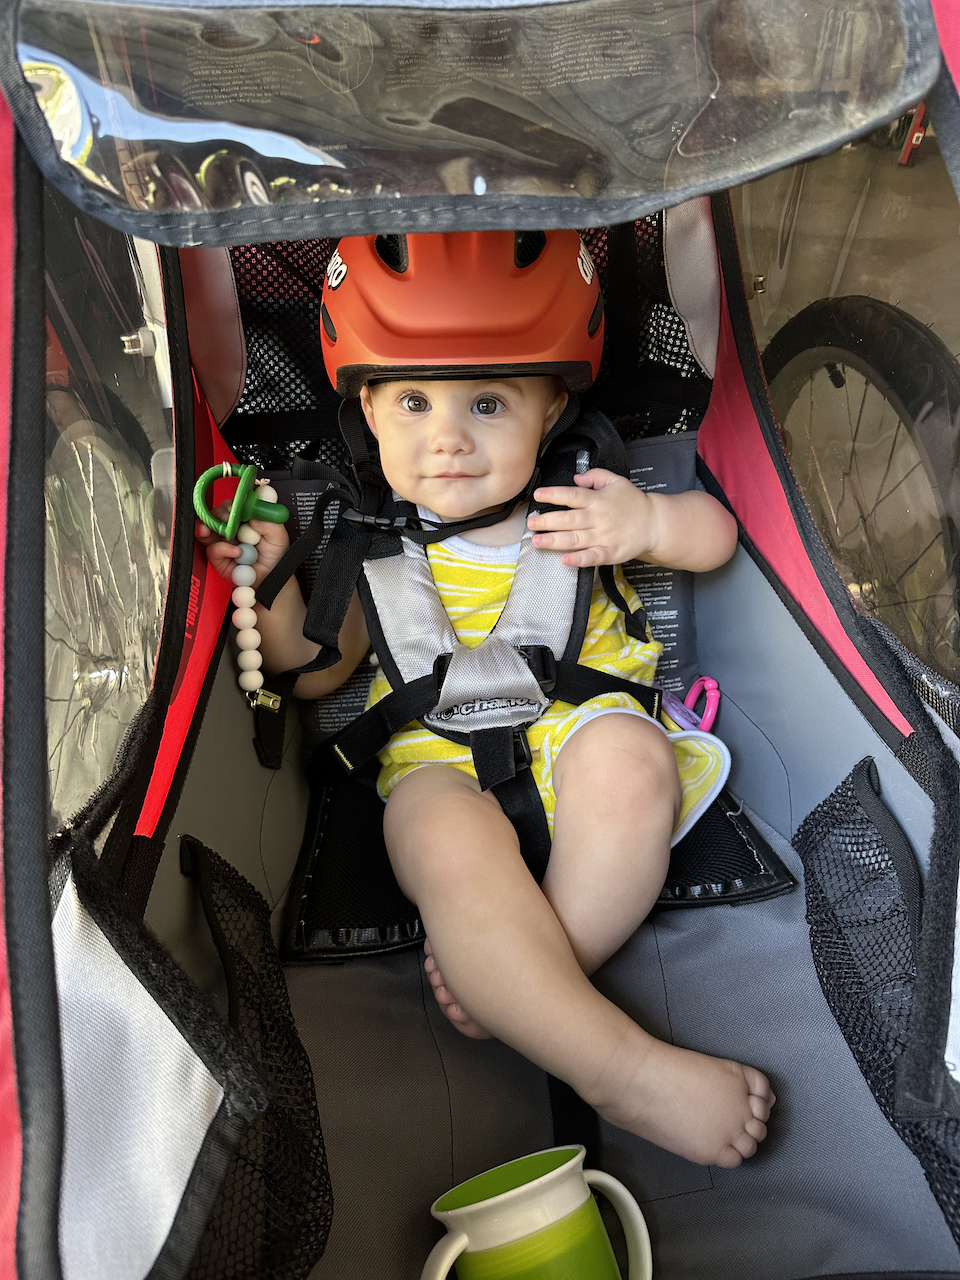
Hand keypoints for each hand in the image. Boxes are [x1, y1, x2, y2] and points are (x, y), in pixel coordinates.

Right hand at [195, 501, 290, 586]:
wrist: (271, 577)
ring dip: (208, 527)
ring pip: (207, 529)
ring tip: (216, 530)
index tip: (236, 506)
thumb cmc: (274, 556)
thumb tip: (254, 516)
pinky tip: (236, 552)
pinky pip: (213, 550)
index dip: (232, 504)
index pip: (233, 505)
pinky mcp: (218, 558)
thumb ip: (269, 523)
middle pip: (216, 514)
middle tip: (227, 519)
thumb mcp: (278, 537)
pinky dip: (222, 549)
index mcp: (244, 519)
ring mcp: (222, 542)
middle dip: (219, 515)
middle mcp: (231, 528)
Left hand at [527, 469, 651, 566]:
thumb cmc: (634, 503)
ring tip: (537, 541)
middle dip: (547, 521)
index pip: (572, 495)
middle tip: (531, 523)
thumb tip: (576, 477)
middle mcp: (598, 518)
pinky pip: (592, 557)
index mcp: (598, 500)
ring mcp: (604, 537)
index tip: (538, 495)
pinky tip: (565, 560)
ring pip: (575, 539)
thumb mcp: (616, 481)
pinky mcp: (610, 553)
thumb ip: (595, 476)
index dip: (553, 495)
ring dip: (555, 541)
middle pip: (569, 519)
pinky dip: (579, 560)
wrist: (654, 523)